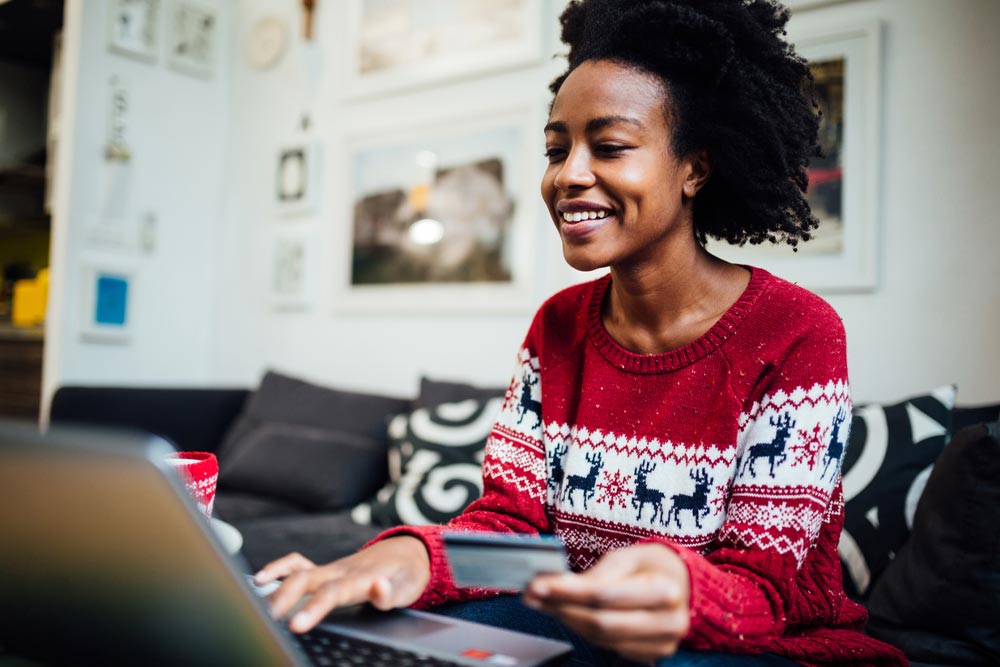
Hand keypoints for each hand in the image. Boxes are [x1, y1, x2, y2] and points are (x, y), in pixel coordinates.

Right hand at [253, 536, 430, 633]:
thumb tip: (376, 587)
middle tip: (267, 619)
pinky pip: (298, 564)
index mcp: (359, 578)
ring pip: (298, 574)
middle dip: (285, 598)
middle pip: (307, 580)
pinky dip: (279, 568)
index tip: (296, 624)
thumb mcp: (407, 588)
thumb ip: (390, 593)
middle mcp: (340, 571)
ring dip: (276, 588)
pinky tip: (260, 580)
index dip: (313, 607)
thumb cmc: (405, 574)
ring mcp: (331, 568)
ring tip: (258, 608)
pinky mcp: (326, 569)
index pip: (332, 593)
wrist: (406, 552)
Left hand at [522, 543, 689, 663]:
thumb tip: (557, 585)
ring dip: (566, 620)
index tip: (538, 585)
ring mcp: (661, 643)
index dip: (567, 592)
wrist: (681, 583)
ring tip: (542, 603)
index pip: (606, 595)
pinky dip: (582, 630)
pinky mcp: (651, 654)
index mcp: (665, 590)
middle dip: (561, 609)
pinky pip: (608, 647)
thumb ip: (597, 574)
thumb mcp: (627, 556)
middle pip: (601, 622)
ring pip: (601, 638)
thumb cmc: (650, 566)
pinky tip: (565, 615)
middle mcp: (668, 621)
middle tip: (532, 595)